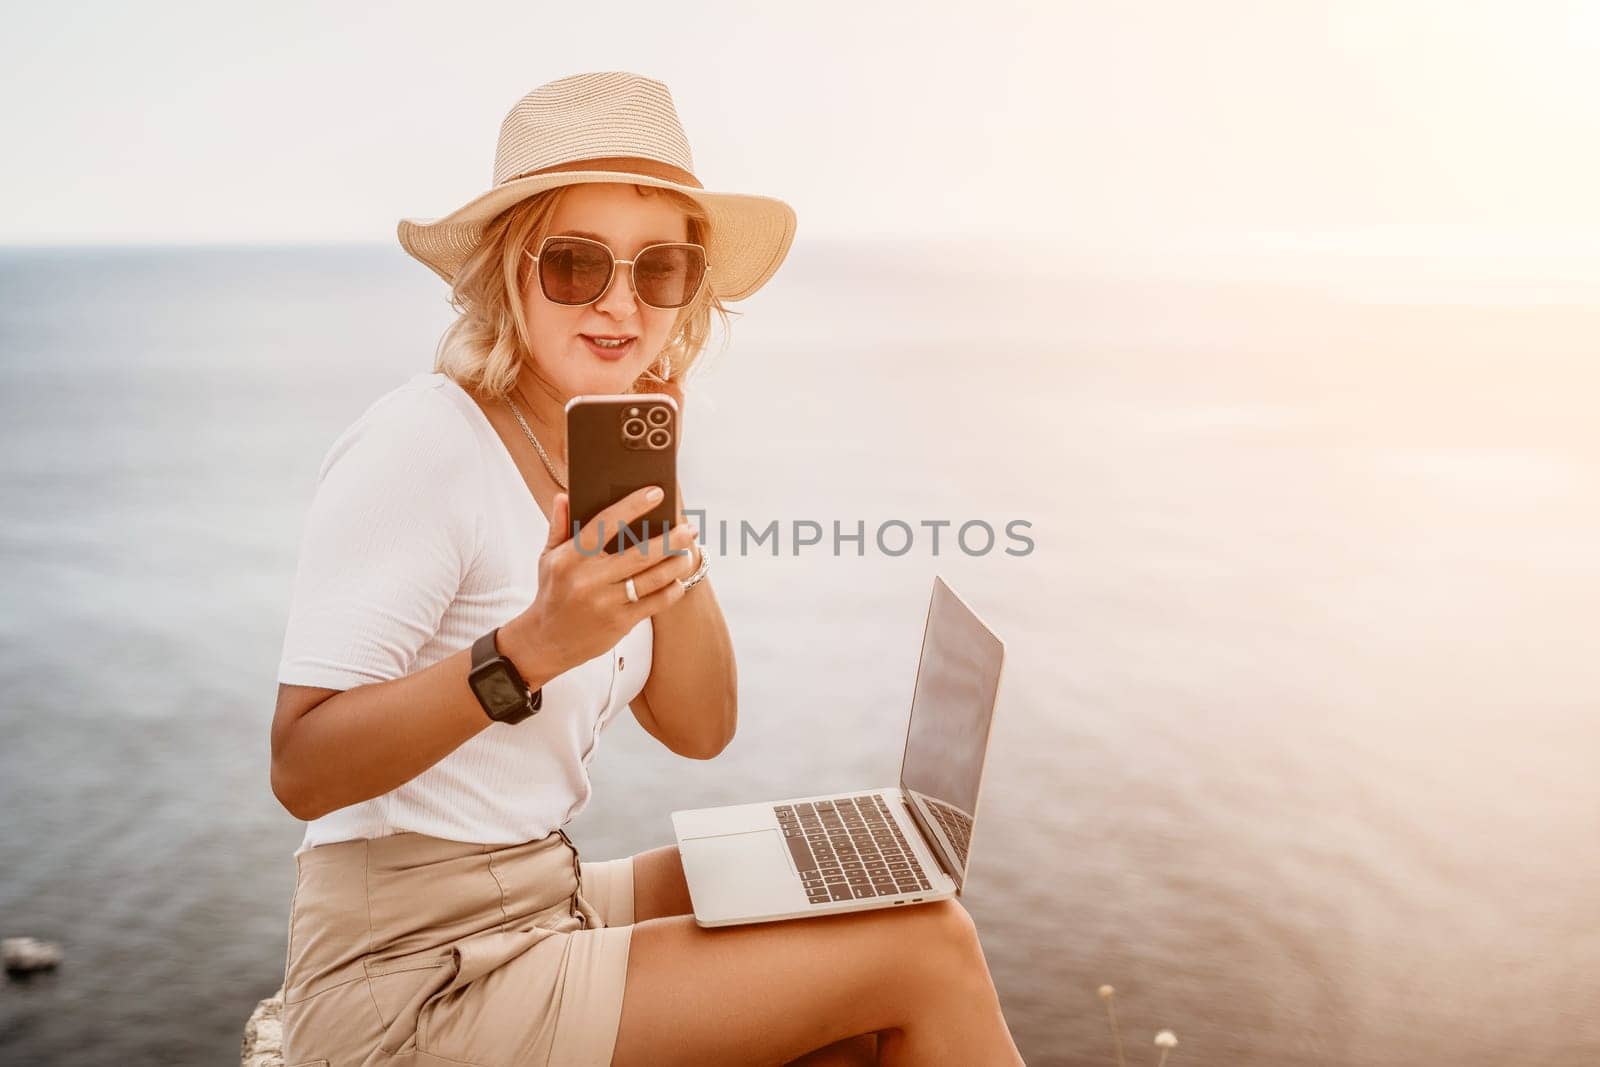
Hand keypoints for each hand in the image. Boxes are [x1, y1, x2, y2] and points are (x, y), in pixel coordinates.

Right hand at [501, 487, 700, 680]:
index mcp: (571, 557)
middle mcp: (589, 579)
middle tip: (690, 528)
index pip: (605, 523)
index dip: (633, 505)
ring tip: (690, 552)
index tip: (657, 492)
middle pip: (640, 554)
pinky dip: (671, 591)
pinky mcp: (619, 623)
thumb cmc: (552, 592)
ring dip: (676, 564)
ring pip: (652, 579)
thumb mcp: (548, 557)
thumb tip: (564, 496)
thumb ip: (559, 526)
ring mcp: (606, 603)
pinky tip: (678, 580)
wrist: (546, 641)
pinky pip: (654, 603)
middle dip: (671, 539)